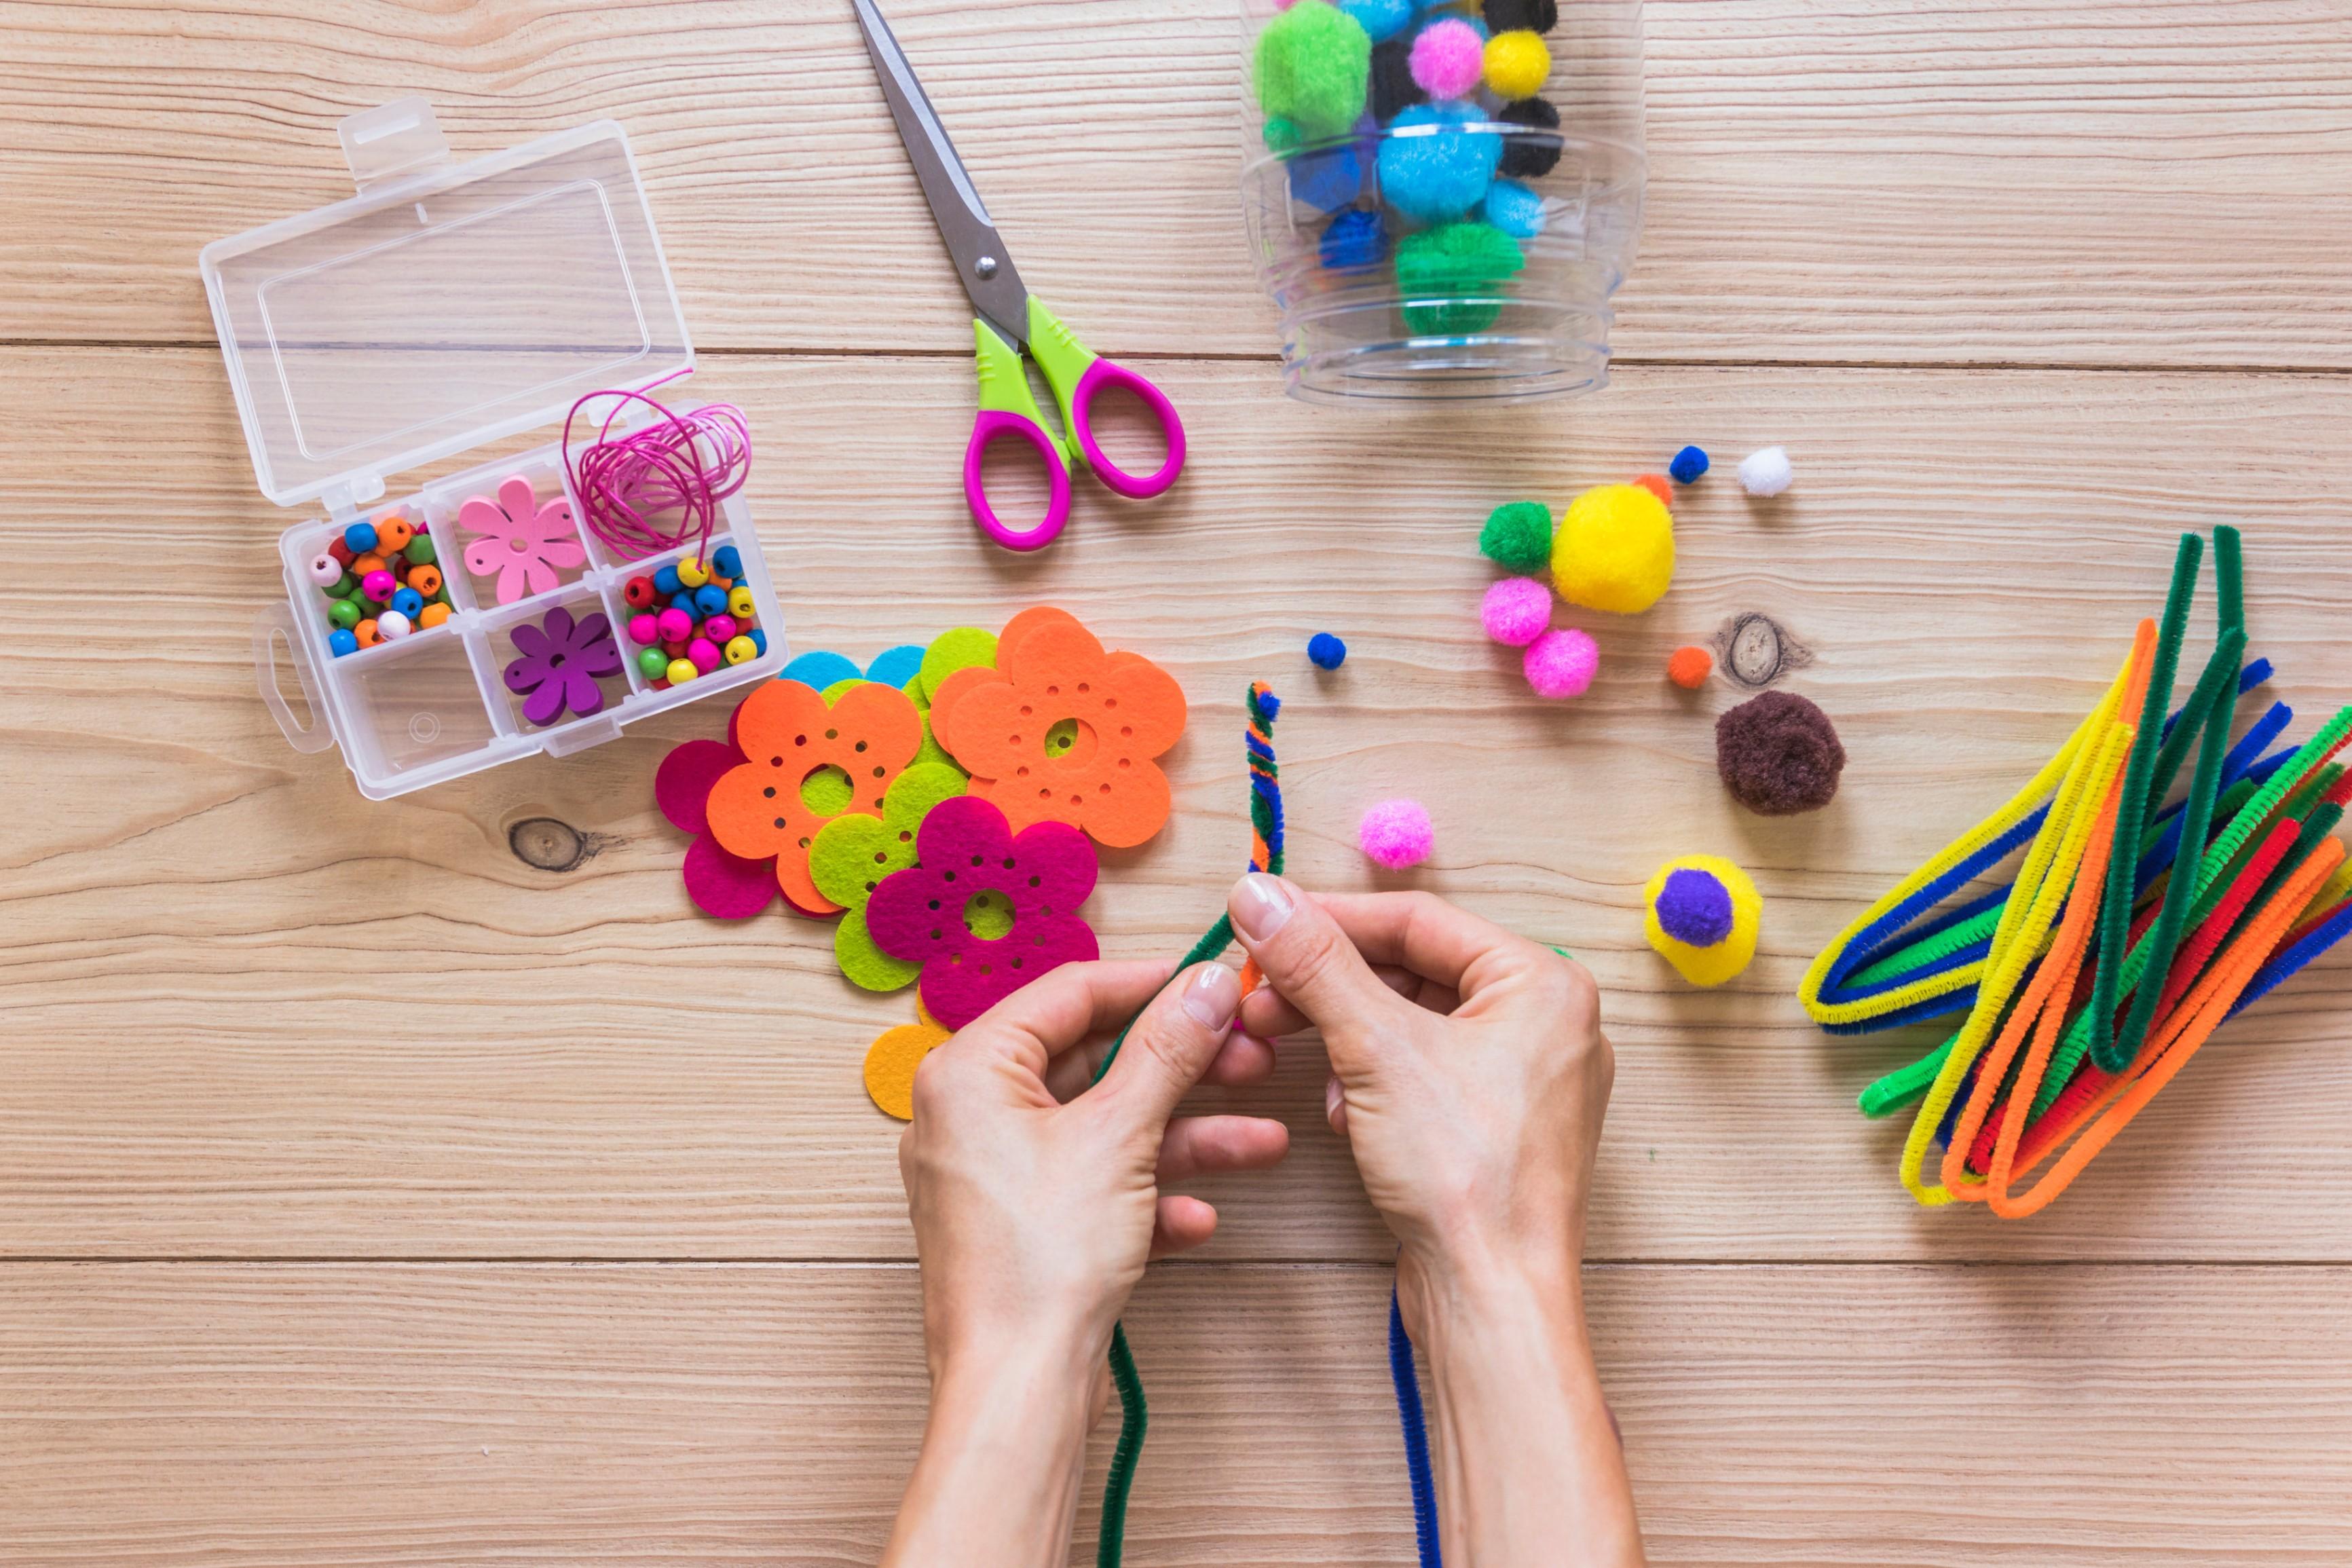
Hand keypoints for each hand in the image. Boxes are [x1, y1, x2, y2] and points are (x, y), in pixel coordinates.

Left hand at [883, 958, 1289, 1567]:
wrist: (1017, 1388)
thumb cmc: (1038, 1265)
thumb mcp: (1118, 1136)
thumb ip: (1166, 1051)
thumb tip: (1204, 986)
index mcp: (968, 1071)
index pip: (1068, 992)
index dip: (1150, 984)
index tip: (1212, 983)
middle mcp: (968, 1114)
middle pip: (1091, 1062)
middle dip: (1181, 1069)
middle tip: (1249, 1057)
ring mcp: (994, 1174)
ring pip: (1103, 1130)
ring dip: (1184, 1137)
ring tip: (1261, 1143)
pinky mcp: (1021, 1226)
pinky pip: (1092, 1186)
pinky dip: (1148, 1195)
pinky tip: (1199, 1217)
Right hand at [1226, 876, 1642, 1566]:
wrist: (1492, 1296)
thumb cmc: (1464, 1178)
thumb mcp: (1375, 1049)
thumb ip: (1315, 962)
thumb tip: (1259, 893)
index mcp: (1543, 983)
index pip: (1418, 918)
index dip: (1328, 918)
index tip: (1261, 921)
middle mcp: (1548, 1022)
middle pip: (1414, 968)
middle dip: (1329, 983)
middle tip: (1259, 993)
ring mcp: (1527, 1078)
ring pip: (1414, 1022)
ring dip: (1344, 1033)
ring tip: (1289, 1051)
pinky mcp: (1499, 1126)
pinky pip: (1424, 1072)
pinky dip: (1373, 1079)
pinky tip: (1343, 1110)